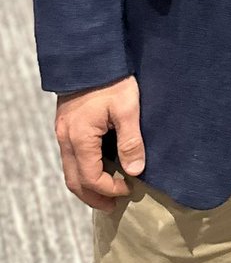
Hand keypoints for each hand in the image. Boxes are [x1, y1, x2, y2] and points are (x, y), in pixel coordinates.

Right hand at [54, 76, 143, 211]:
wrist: (91, 56)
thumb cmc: (112, 80)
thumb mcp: (128, 108)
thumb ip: (131, 141)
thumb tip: (135, 171)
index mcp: (79, 139)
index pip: (90, 177)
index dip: (109, 189)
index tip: (128, 189)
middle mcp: (65, 139)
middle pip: (74, 180)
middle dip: (93, 196)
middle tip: (112, 206)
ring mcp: (63, 132)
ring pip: (70, 169)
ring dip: (86, 184)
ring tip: (106, 192)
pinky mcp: (66, 125)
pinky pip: (71, 156)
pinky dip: (83, 168)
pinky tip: (99, 167)